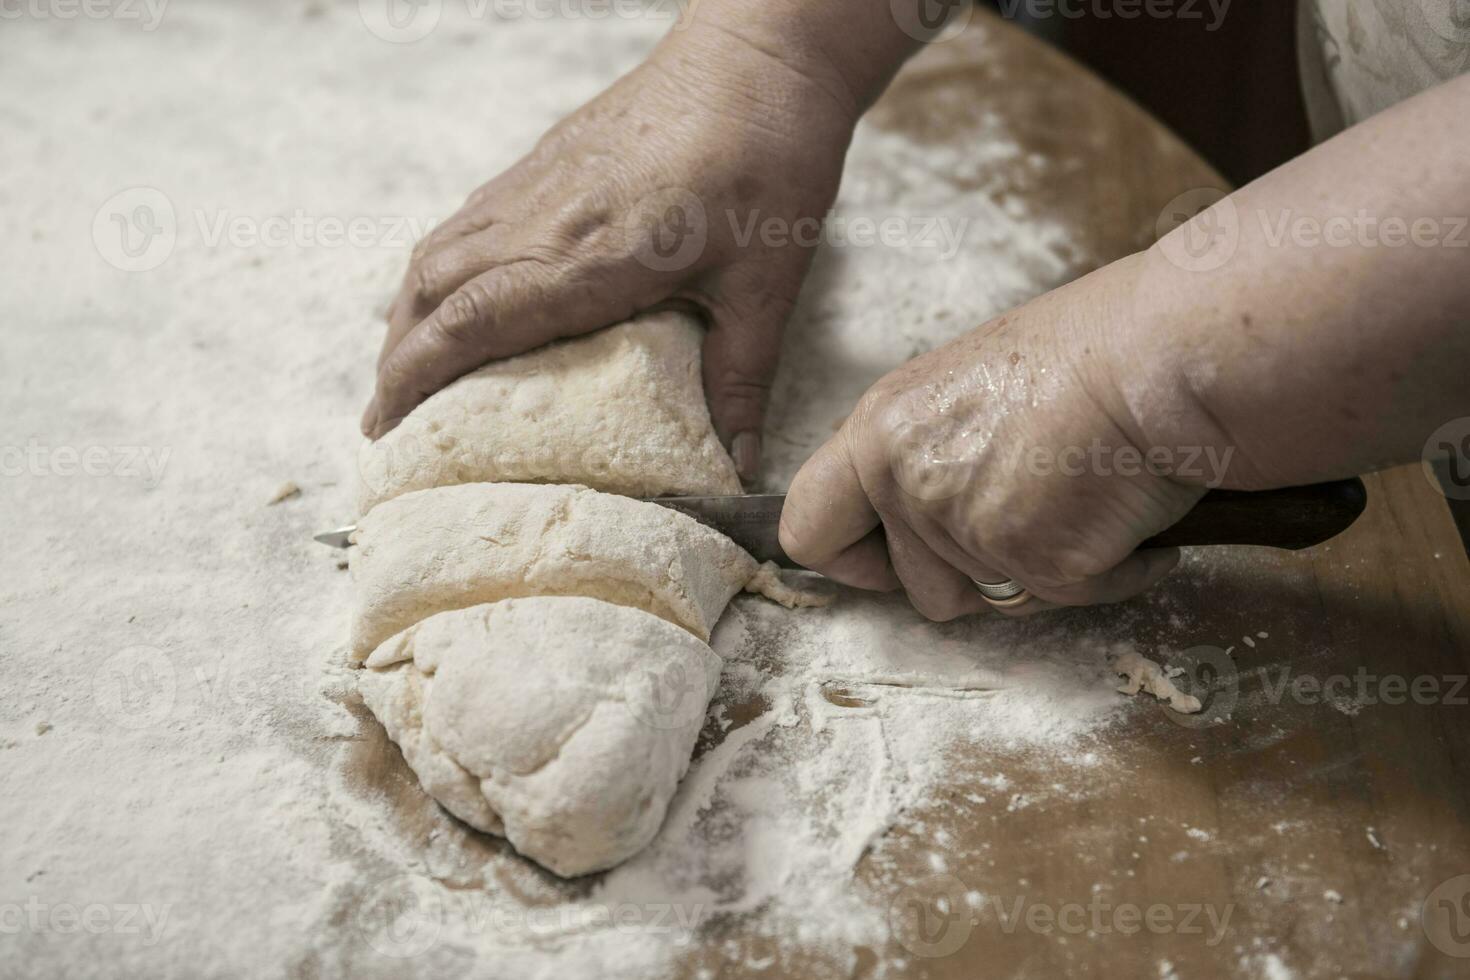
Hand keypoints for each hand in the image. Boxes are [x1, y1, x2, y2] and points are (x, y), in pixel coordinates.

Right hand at [361, 23, 860, 480]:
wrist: (760, 54)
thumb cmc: (769, 160)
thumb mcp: (766, 282)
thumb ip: (743, 374)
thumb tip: (740, 460)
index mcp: (588, 257)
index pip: (469, 324)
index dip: (415, 377)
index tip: (385, 424)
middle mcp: (543, 220)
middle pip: (433, 292)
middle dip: (398, 359)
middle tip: (388, 418)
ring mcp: (537, 184)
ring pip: (438, 252)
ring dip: (409, 313)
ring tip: (405, 368)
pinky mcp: (546, 159)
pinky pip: (466, 221)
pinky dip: (439, 268)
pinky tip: (453, 295)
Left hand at [779, 258, 1207, 618]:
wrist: (1166, 351)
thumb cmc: (1091, 352)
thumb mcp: (968, 388)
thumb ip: (927, 451)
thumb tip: (921, 509)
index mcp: (881, 429)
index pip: (807, 528)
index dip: (848, 562)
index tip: (885, 565)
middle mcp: (905, 480)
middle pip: (919, 591)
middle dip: (978, 578)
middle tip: (1034, 516)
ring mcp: (964, 526)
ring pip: (994, 604)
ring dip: (1042, 575)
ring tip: (1085, 499)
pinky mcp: (1032, 560)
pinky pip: (1072, 597)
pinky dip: (1112, 571)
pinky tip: (1129, 511)